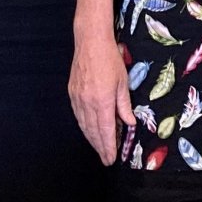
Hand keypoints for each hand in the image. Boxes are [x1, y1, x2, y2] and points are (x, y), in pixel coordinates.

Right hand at [69, 27, 134, 165]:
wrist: (90, 42)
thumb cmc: (110, 59)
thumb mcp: (123, 82)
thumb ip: (124, 105)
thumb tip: (129, 123)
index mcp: (102, 101)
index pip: (106, 130)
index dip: (109, 146)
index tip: (111, 158)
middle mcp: (88, 103)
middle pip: (93, 131)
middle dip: (100, 147)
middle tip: (106, 159)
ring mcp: (77, 98)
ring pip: (84, 125)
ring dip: (91, 139)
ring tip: (99, 148)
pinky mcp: (72, 93)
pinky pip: (78, 115)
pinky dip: (84, 126)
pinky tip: (89, 131)